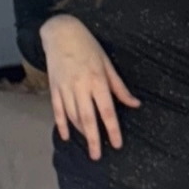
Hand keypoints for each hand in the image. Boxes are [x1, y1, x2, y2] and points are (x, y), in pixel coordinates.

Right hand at [40, 15, 140, 159]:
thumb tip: (135, 104)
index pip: (107, 111)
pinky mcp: (54, 87)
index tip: (117, 144)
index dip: (112, 129)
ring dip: (81, 132)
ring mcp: (65, 88)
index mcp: (97, 80)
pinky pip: (57, 110)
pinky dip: (61, 124)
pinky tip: (66, 136)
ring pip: (73, 116)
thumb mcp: (107, 63)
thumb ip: (119, 87)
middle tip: (97, 156)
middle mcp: (81, 87)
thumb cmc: (87, 46)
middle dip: (93, 139)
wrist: (60, 32)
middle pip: (88, 119)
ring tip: (88, 143)